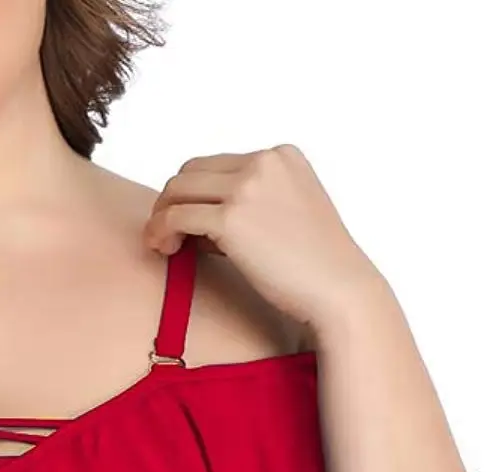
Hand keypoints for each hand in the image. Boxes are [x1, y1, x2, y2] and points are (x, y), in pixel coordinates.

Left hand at [142, 144, 388, 328]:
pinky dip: (161, 232)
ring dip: (161, 216)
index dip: (197, 195)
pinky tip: (165, 250)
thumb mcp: (288, 213)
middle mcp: (263, 161)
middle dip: (173, 201)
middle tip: (168, 234)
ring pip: (177, 190)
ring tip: (164, 244)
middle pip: (190, 171)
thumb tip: (197, 218)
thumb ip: (250, 204)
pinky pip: (176, 217)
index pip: (216, 164)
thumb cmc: (314, 265)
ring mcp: (247, 187)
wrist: (337, 289)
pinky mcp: (231, 219)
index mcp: (280, 155)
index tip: (193, 226)